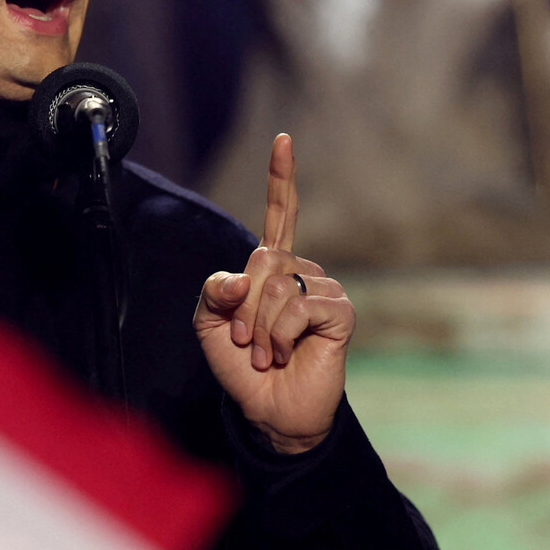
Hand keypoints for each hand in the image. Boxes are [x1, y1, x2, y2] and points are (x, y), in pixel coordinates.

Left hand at [192, 134, 353, 453]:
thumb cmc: (241, 366)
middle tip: (246, 343)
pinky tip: (287, 354)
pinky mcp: (341, 313)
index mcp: (272, 267)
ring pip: (279, 285)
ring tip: (268, 354)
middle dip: (243, 307)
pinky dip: (282, 334)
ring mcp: (325, 289)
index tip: (283, 139)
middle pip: (262, 260)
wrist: (267, 411)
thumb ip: (213, 292)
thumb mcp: (208, 325)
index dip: (281, 178)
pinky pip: (300, 305)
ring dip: (260, 327)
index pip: (279, 214)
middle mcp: (302, 271)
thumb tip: (242, 277)